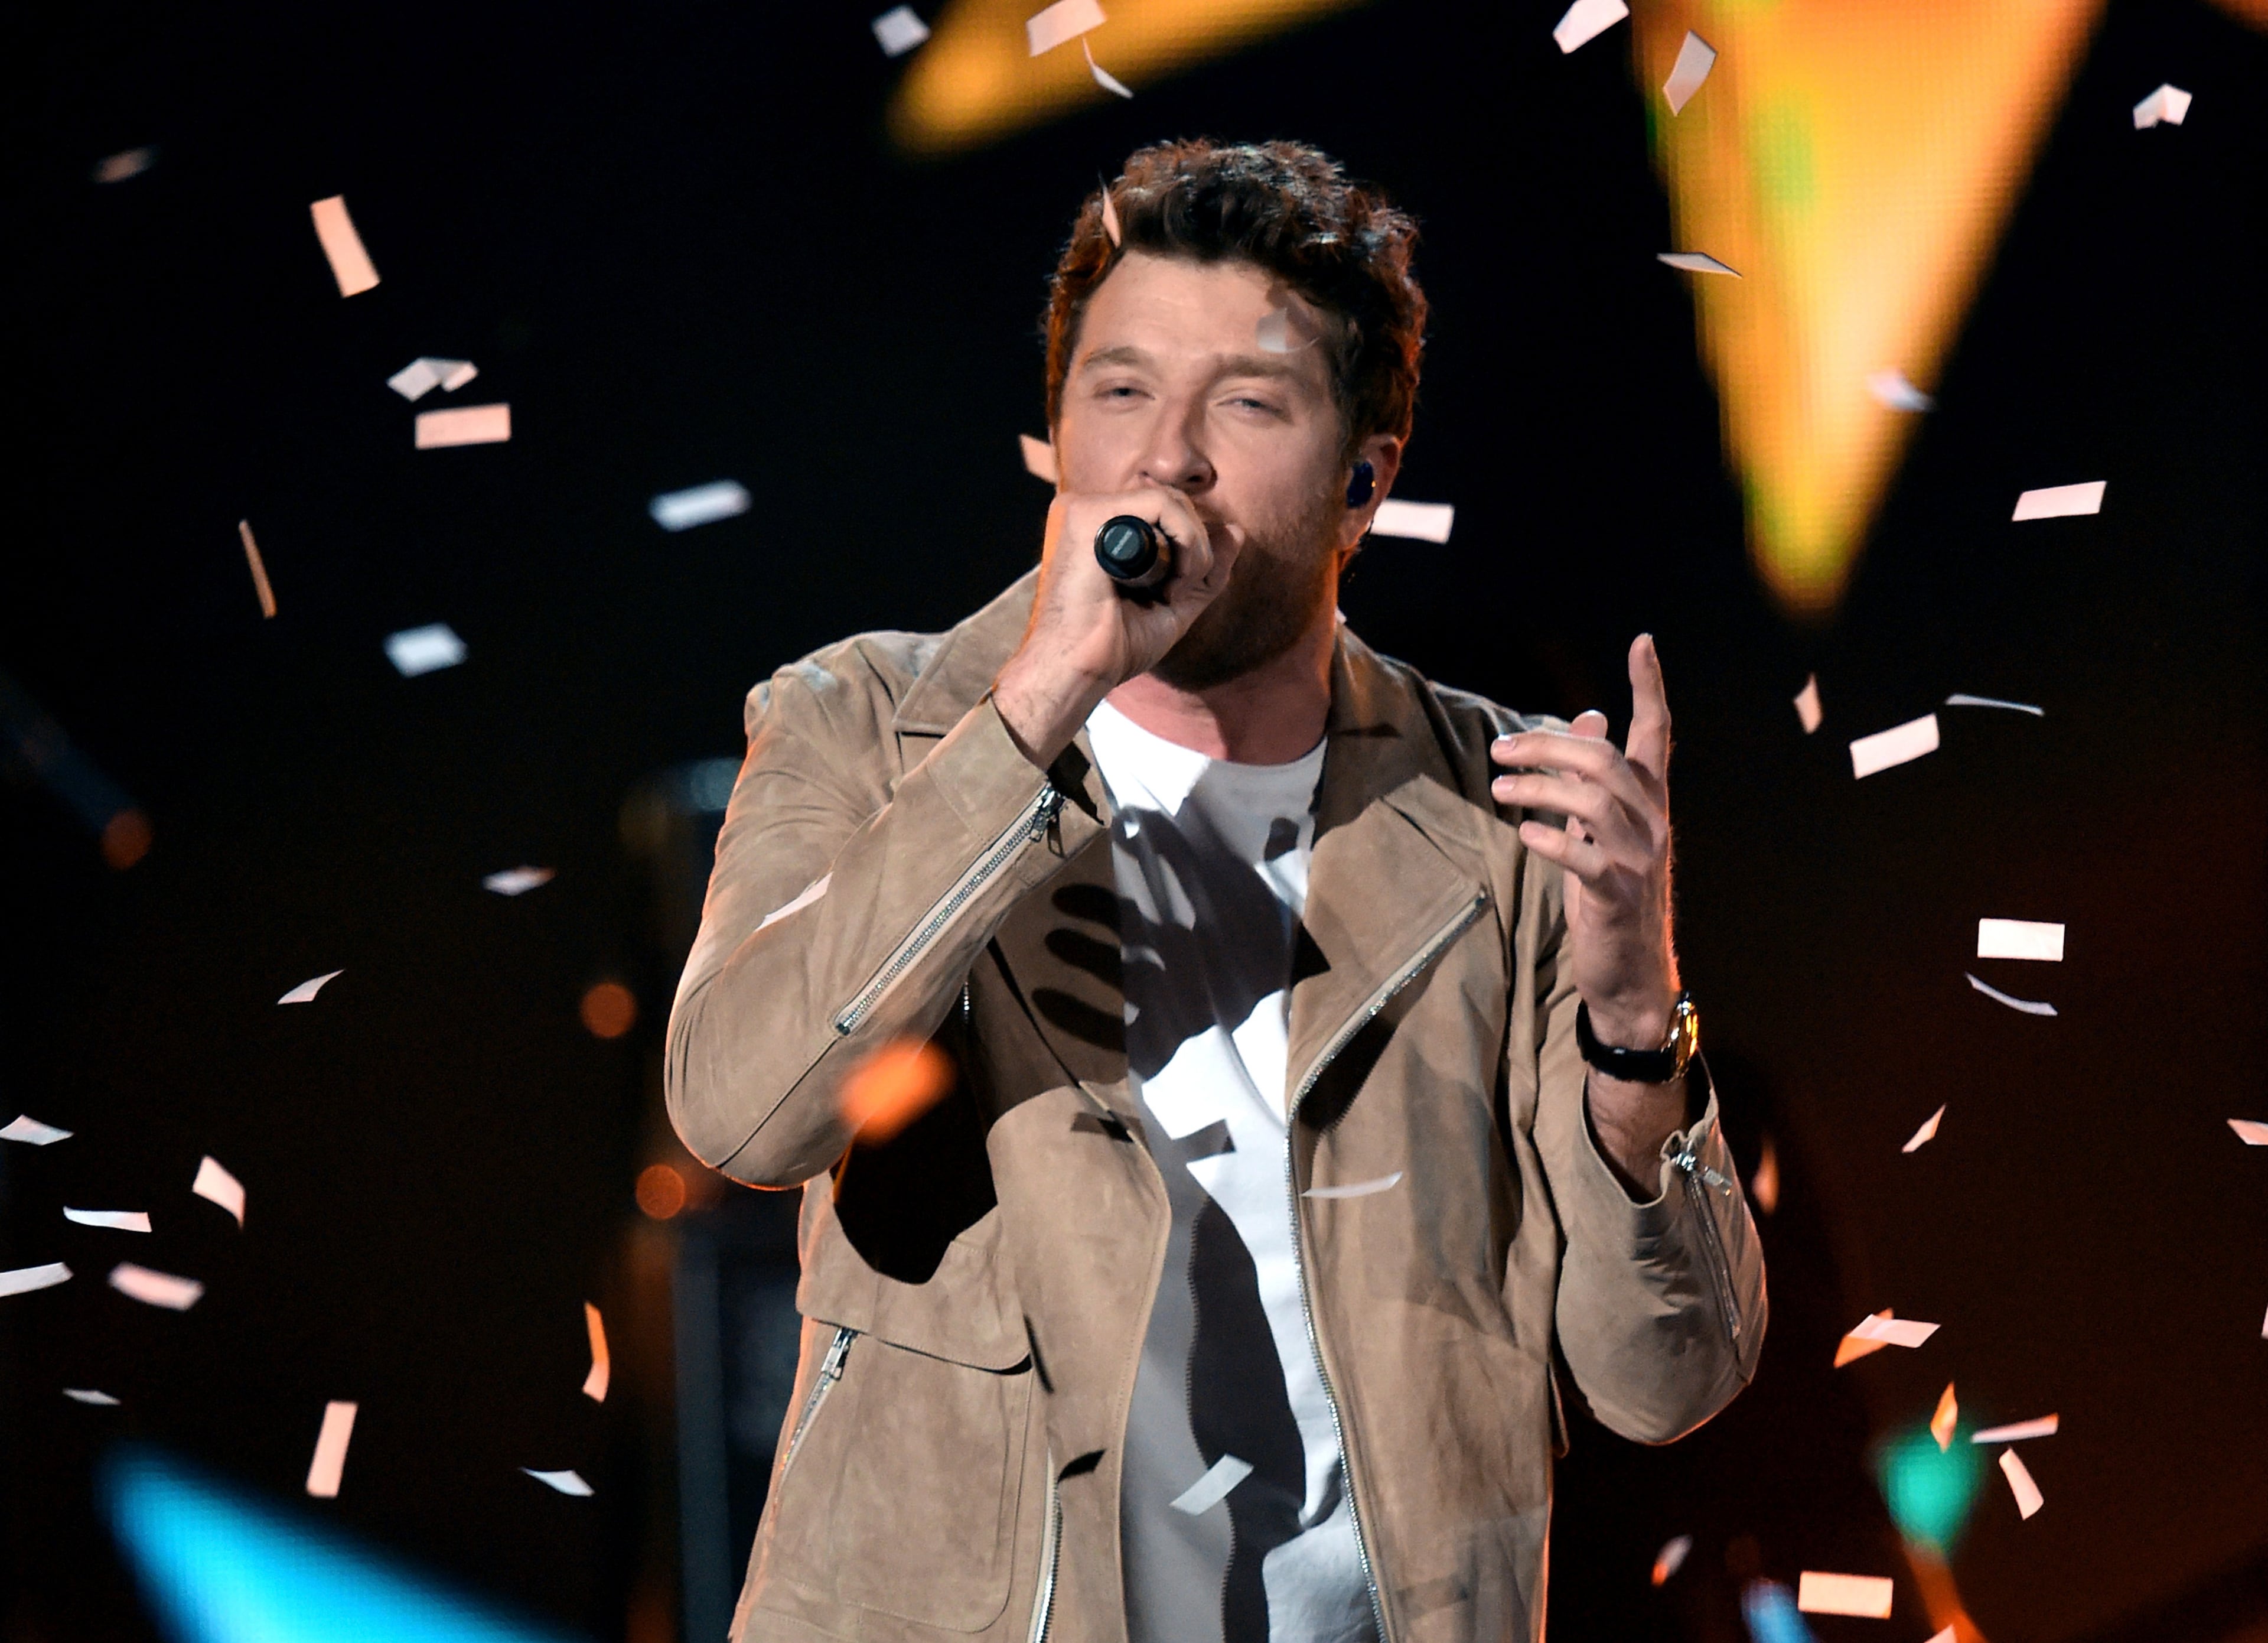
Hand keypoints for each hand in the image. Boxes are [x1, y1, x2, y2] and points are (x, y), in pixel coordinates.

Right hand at [993, 486, 1243, 766]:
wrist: (1077, 671)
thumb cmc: (1112, 647)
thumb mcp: (1173, 605)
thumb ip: (1204, 569)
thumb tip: (1236, 530)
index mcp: (1100, 529)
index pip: (1163, 512)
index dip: (1191, 545)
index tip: (1182, 591)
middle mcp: (1089, 512)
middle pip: (1170, 501)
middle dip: (1196, 546)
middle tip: (1181, 593)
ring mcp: (1084, 508)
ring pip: (1170, 499)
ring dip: (1194, 547)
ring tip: (1175, 591)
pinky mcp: (1087, 513)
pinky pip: (1160, 504)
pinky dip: (1186, 540)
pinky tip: (1175, 580)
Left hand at [1489, 636, 1679, 1048]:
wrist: (1634, 974)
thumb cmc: (1613, 891)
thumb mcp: (1606, 829)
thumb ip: (1597, 776)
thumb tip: (1590, 716)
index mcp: (1650, 801)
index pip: (1657, 732)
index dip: (1651, 686)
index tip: (1643, 641)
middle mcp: (1651, 822)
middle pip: (1603, 761)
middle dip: (1549, 745)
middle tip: (1500, 750)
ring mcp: (1637, 859)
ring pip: (1590, 801)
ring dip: (1537, 788)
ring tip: (1499, 790)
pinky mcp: (1614, 894)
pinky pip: (1582, 856)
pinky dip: (1550, 840)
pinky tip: (1525, 834)